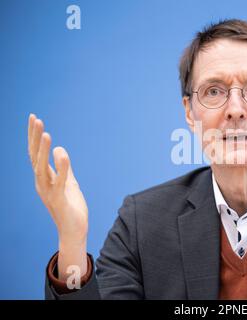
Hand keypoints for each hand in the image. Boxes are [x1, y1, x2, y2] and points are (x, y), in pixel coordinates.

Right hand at [28, 113, 87, 279]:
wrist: (74, 231)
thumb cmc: (71, 207)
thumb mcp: (69, 183)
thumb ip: (64, 168)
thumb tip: (60, 150)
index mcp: (44, 178)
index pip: (35, 153)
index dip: (34, 136)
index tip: (34, 118)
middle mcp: (42, 183)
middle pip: (35, 157)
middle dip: (35, 138)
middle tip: (36, 119)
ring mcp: (48, 192)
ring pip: (41, 168)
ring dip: (43, 150)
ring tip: (46, 133)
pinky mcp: (59, 200)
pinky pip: (59, 182)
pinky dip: (60, 168)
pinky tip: (61, 153)